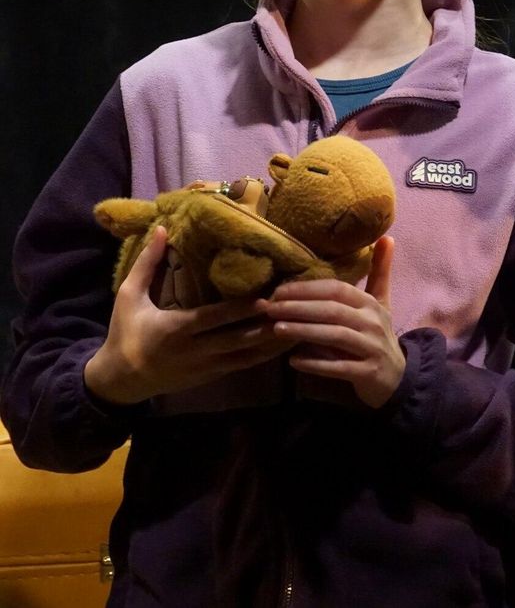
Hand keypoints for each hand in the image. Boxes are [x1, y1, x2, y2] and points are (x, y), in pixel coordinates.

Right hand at [84, 226, 285, 404]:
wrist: (120, 379)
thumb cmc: (125, 331)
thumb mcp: (128, 296)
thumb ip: (147, 264)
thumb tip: (160, 228)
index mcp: (174, 329)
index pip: (213, 318)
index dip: (240, 310)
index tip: (266, 299)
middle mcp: (194, 351)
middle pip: (237, 339)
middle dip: (266, 326)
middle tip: (294, 310)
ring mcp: (205, 367)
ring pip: (245, 357)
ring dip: (273, 343)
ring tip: (300, 326)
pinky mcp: (211, 376)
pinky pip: (242, 365)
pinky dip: (264, 355)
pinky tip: (284, 344)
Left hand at [261, 237, 403, 408]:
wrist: (397, 377)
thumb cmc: (378, 335)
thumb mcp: (381, 302)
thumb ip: (379, 271)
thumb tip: (386, 236)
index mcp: (370, 304)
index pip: (338, 290)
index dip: (308, 289)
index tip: (278, 291)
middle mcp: (373, 323)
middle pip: (334, 310)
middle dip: (299, 308)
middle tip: (269, 309)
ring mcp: (372, 348)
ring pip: (336, 336)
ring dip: (304, 331)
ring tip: (277, 329)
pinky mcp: (368, 372)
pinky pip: (339, 367)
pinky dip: (316, 363)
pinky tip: (294, 361)